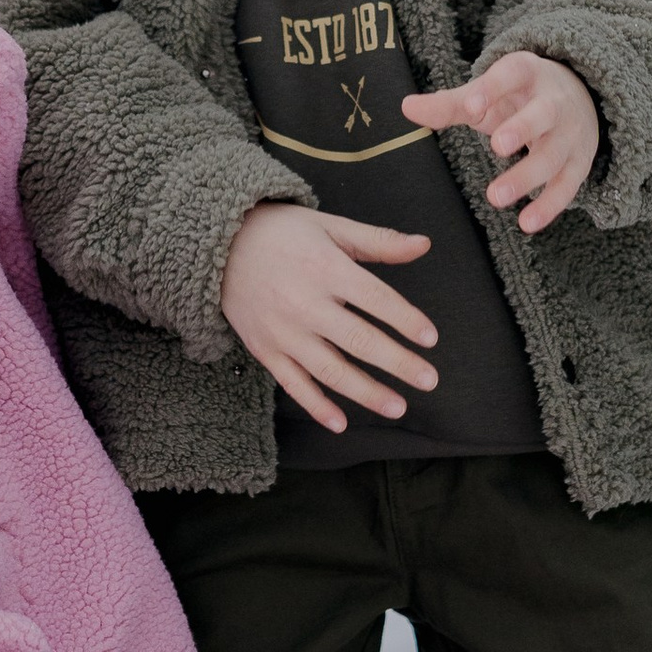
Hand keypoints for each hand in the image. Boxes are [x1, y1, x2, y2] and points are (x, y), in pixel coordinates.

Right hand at [220, 202, 437, 435]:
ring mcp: (283, 331)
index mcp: (326, 268)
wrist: (220, 245)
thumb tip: (424, 245)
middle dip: (398, 363)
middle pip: (358, 340)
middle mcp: (304, 303)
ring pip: (330, 370)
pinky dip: (316, 406)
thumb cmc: (283, 233)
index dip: (406, 320)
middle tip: (429, 380)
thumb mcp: (331, 228)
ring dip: (366, 392)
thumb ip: (379, 241)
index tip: (430, 338)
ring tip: (397, 406)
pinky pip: (293, 384)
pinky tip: (340, 423)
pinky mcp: (266, 350)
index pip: (375, 299)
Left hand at [403, 52, 598, 235]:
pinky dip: (549, 206)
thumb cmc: (519, 96)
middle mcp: (555, 101)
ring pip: (553, 156)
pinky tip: (526, 223)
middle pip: (543, 114)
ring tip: (495, 196)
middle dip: (522, 128)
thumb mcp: (487, 93)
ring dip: (527, 177)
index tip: (470, 106)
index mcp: (528, 74)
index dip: (494, 88)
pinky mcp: (579, 162)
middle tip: (497, 146)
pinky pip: (567, 186)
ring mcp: (570, 134)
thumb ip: (449, 104)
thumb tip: (405, 107)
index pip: (513, 74)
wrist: (580, 97)